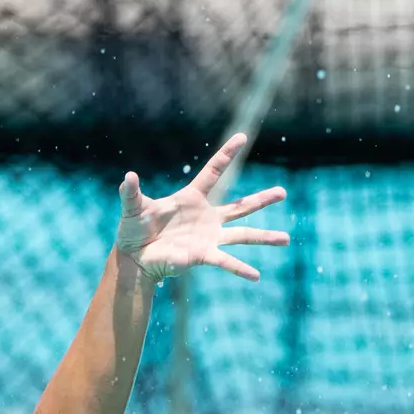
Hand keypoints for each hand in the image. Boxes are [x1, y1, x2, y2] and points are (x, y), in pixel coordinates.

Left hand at [116, 133, 289, 283]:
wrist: (134, 257)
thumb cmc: (133, 230)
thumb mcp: (132, 207)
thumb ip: (131, 192)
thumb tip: (127, 177)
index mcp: (191, 198)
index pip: (213, 172)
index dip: (227, 155)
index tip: (242, 137)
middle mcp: (206, 217)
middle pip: (240, 206)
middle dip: (262, 200)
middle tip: (283, 192)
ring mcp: (208, 237)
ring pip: (242, 235)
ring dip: (264, 237)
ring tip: (286, 238)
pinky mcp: (203, 255)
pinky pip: (225, 261)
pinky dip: (240, 269)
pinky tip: (256, 276)